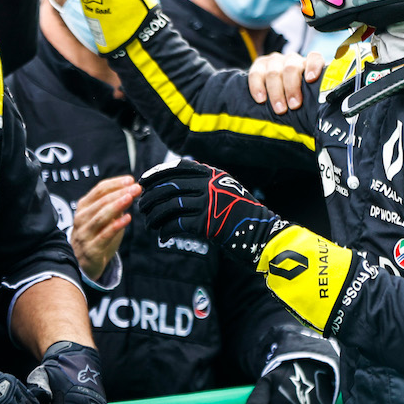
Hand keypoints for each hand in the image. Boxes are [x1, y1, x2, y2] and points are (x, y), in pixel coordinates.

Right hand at [70, 175, 139, 280]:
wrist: (84, 263)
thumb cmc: (96, 236)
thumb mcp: (103, 218)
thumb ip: (114, 205)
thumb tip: (131, 190)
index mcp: (83, 207)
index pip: (99, 190)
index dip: (115, 184)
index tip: (131, 180)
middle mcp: (81, 219)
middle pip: (101, 201)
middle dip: (120, 192)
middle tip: (136, 188)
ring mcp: (84, 234)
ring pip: (101, 216)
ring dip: (117, 205)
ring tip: (130, 198)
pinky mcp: (91, 249)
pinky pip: (104, 235)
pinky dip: (116, 225)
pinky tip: (127, 218)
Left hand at [138, 159, 284, 264]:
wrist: (261, 233)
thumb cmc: (241, 214)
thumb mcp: (225, 189)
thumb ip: (205, 182)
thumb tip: (176, 181)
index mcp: (212, 174)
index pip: (177, 168)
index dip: (156, 174)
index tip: (143, 182)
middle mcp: (209, 184)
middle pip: (169, 186)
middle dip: (150, 196)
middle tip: (141, 206)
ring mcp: (207, 203)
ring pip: (169, 205)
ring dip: (155, 215)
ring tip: (149, 223)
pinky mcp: (206, 223)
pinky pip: (176, 224)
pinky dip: (165, 229)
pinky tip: (162, 235)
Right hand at [248, 52, 323, 114]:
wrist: (277, 98)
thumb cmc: (297, 100)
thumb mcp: (308, 98)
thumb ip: (315, 100)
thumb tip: (323, 116)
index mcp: (308, 65)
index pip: (314, 58)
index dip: (313, 67)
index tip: (310, 80)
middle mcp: (292, 60)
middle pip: (291, 67)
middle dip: (292, 88)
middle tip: (294, 105)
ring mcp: (275, 61)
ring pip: (274, 72)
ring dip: (276, 92)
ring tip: (280, 109)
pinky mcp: (259, 65)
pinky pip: (256, 73)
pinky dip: (257, 87)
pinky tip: (261, 99)